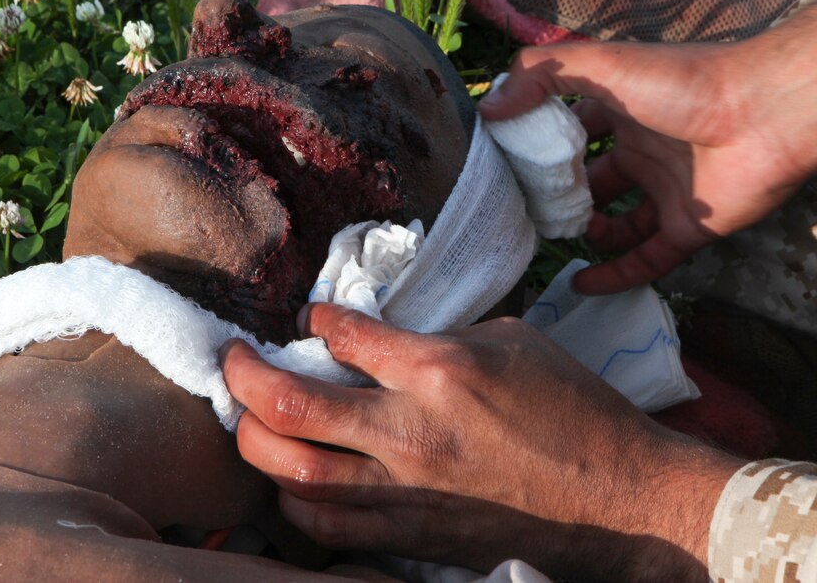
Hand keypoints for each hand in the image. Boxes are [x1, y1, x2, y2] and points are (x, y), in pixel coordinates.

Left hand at [222, 304, 741, 579]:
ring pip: (293, 475)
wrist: (621, 499)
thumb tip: (385, 338)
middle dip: (243, 377)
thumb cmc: (576, 411)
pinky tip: (288, 481)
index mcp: (439, 371)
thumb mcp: (512, 341)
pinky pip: (327, 526)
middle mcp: (410, 433)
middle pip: (290, 407)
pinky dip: (293, 501)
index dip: (314, 320)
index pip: (343, 334)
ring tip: (248, 420)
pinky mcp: (411, 535)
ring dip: (253, 442)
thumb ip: (436, 337)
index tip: (308, 320)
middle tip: (233, 361)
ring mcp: (406, 492)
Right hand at [479, 8, 816, 294]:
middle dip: (558, 196)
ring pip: (616, 224)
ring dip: (584, 234)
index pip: (573, 129)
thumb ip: (542, 76)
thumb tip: (489, 111)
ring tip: (548, 241)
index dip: (541, 145)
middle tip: (519, 213)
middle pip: (591, 180)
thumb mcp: (602, 65)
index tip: (504, 165)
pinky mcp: (687, 230)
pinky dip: (614, 276)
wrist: (766, 114)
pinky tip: (579, 284)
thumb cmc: (685, 84)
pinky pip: (644, 261)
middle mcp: (645, 150)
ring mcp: (666, 193)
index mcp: (625, 109)